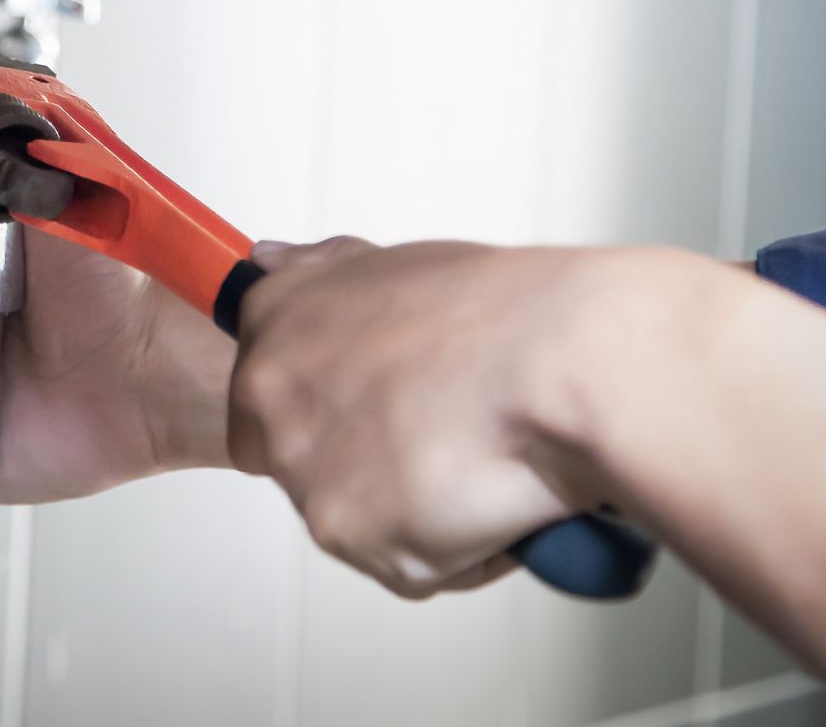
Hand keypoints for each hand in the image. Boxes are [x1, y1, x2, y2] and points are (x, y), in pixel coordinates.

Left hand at [228, 236, 703, 598]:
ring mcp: (306, 469)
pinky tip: (494, 493)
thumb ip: (323, 276)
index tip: (380, 411)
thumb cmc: (506, 313)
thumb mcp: (397, 267)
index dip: (331, 409)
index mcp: (275, 319)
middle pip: (302, 460)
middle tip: (439, 435)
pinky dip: (460, 548)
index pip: (260, 390)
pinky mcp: (351, 535)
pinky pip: (411, 564)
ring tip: (480, 453)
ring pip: (361, 517)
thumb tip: (272, 261)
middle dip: (367, 462)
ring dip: (418, 503)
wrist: (565, 363)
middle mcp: (272, 394)